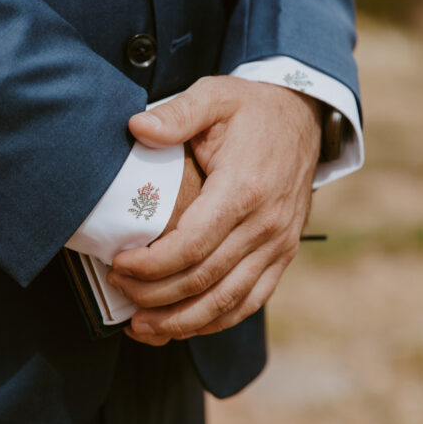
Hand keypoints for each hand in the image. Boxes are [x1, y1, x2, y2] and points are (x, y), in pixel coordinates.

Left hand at [109, 77, 321, 345]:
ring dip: (181, 322)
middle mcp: (266, 225)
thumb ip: (176, 113)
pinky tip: (181, 327)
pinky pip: (250, 302)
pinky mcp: (283, 255)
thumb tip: (137, 128)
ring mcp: (278, 244)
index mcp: (244, 189)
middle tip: (119, 292)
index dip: (151, 264)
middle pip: (204, 280)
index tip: (119, 264)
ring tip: (142, 328)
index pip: (192, 244)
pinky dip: (214, 322)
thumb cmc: (252, 109)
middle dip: (155, 296)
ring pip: (226, 302)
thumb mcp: (215, 96)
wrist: (304, 117)